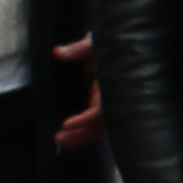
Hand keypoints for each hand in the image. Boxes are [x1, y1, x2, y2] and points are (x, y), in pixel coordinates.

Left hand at [44, 35, 102, 155]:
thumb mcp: (96, 44)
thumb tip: (58, 53)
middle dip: (80, 135)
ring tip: (59, 140)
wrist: (124, 42)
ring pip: (97, 127)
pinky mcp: (100, 101)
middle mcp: (112, 98)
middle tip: (58, 139)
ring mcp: (107, 101)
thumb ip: (79, 49)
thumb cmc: (114, 43)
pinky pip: (93, 120)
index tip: (66, 124)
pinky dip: (80, 128)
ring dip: (79, 136)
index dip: (85, 119)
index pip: (101, 110)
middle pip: (99, 126)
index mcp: (113, 86)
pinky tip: (66, 132)